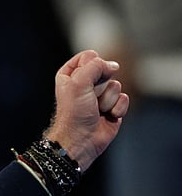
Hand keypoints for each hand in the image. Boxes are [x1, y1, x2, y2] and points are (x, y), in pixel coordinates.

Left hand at [46, 50, 129, 171]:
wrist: (81, 140)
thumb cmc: (74, 113)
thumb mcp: (78, 82)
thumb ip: (94, 65)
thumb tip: (113, 66)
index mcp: (70, 75)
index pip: (89, 56)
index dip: (91, 66)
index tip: (85, 80)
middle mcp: (85, 84)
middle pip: (105, 69)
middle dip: (101, 84)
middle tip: (90, 97)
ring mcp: (100, 95)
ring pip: (116, 85)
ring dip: (108, 99)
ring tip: (97, 110)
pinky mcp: (112, 107)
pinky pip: (124, 98)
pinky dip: (117, 108)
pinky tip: (107, 116)